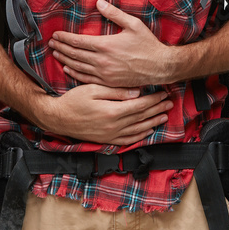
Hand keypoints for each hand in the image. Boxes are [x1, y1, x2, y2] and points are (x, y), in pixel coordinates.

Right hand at [32, 84, 173, 145]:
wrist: (58, 118)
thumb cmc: (74, 100)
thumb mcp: (94, 89)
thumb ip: (116, 91)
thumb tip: (137, 93)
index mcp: (113, 111)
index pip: (140, 105)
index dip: (153, 99)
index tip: (163, 93)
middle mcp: (114, 126)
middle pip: (142, 117)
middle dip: (158, 109)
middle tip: (170, 103)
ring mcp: (111, 135)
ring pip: (138, 130)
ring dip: (153, 122)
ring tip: (164, 116)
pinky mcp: (107, 140)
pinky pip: (129, 140)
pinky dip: (141, 136)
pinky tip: (148, 131)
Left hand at [49, 0, 174, 86]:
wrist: (159, 67)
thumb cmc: (148, 44)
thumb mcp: (133, 24)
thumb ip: (114, 13)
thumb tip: (99, 3)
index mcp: (106, 45)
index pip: (78, 41)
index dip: (65, 38)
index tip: (55, 35)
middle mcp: (102, 60)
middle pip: (75, 54)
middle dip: (61, 47)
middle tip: (50, 43)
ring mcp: (104, 73)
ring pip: (78, 66)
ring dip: (65, 59)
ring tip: (55, 54)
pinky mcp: (108, 82)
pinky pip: (86, 78)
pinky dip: (74, 73)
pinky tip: (67, 69)